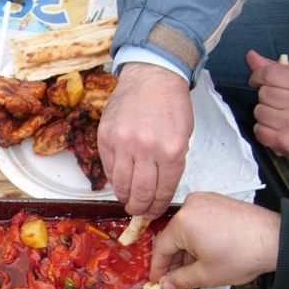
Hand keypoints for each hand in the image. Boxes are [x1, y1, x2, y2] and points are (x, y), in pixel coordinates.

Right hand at [98, 63, 192, 218]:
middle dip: (140, 207)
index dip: (157, 206)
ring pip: (121, 184)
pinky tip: (120, 181)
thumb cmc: (171, 105)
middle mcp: (146, 149)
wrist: (152, 76)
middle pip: (141, 192)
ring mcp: (123, 143)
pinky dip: (114, 179)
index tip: (153, 212)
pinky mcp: (106, 138)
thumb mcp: (183, 135)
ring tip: (127, 200)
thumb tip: (158, 189)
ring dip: (124, 197)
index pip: (163, 190)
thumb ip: (172, 162)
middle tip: (138, 211)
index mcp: (171, 150)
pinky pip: (109, 168)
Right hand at [149, 192, 279, 288]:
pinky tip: (206, 251)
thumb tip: (165, 284)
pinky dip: (198, 236)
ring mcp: (205, 199)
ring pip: (186, 228)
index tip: (156, 281)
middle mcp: (190, 205)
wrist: (277, 239)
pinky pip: (199, 219)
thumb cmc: (240, 257)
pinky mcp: (218, 200)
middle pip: (174, 236)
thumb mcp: (206, 275)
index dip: (158, 268)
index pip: (161, 248)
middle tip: (176, 278)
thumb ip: (180, 280)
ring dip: (187, 248)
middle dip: (175, 259)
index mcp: (182, 222)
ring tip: (194, 267)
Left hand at [247, 50, 288, 162]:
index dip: (257, 75)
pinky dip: (262, 128)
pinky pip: (258, 129)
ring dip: (264, 113)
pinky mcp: (284, 141)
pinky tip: (276, 127)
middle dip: (265, 96)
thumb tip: (250, 55)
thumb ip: (277, 69)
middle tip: (277, 101)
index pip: (270, 74)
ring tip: (278, 115)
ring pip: (259, 111)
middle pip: (263, 93)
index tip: (256, 80)